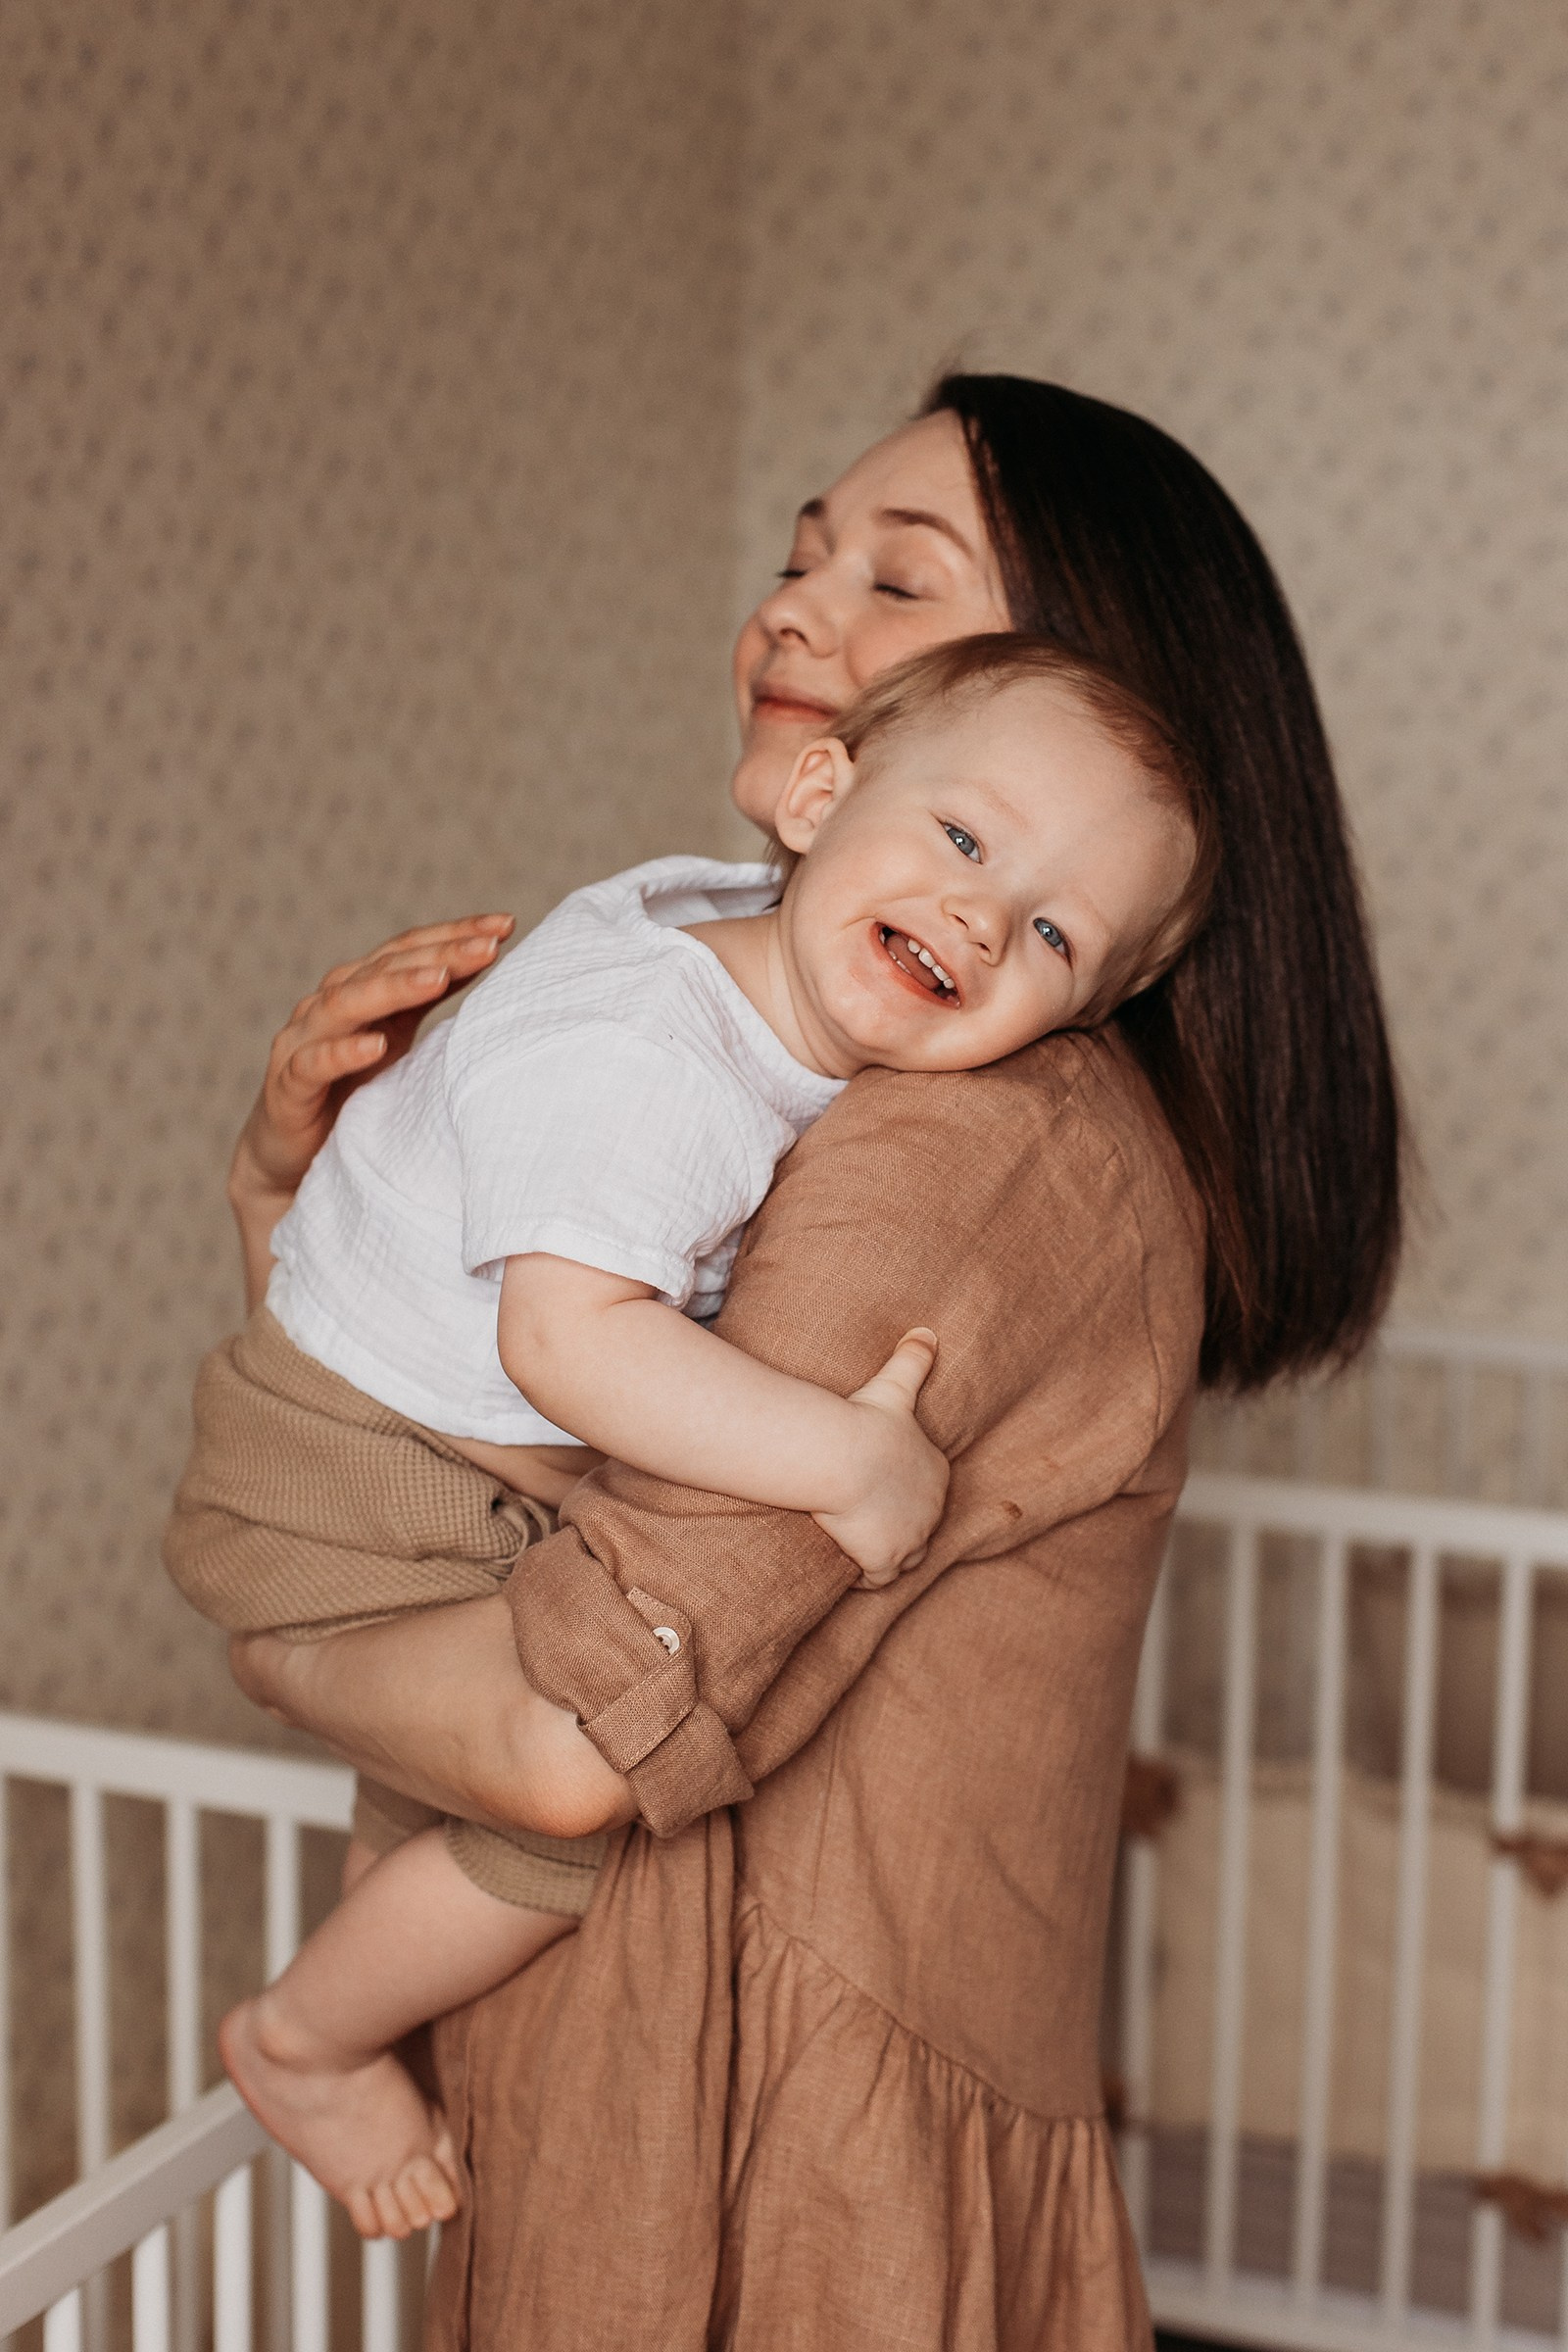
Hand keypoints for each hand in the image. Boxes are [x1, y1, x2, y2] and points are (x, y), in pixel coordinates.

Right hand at [228, 914, 512, 1303]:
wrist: (292, 1161)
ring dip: (393, 988)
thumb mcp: (399, 1044)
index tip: (506, 924)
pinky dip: (342, 1053)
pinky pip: (313, 1065)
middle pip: (382, 967)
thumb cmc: (352, 1094)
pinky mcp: (287, 1088)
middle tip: (486, 946)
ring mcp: (302, 1044)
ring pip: (345, 1004)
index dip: (454, 934)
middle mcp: (327, 1006)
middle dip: (437, 954)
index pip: (409, 950)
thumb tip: (490, 963)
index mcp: (360, 990)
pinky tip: (375, 1046)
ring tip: (439, 978)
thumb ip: (428, 1004)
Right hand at [812, 1329, 947, 1587]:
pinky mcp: (885, 1561)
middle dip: (899, 1526)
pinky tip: (851, 1570)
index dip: (905, 1492)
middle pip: (919, 1526)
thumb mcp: (894, 1386)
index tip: (881, 1490)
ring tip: (860, 1546)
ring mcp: (911, 1540)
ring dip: (888, 1555)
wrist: (844, 1457)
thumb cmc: (867, 1422)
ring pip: (906, 1557)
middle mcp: (932, 1511)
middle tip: (868, 1521)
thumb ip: (913, 1359)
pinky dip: (867, 1578)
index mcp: (937, 1473)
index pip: (927, 1489)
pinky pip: (879, 1580)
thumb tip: (926, 1330)